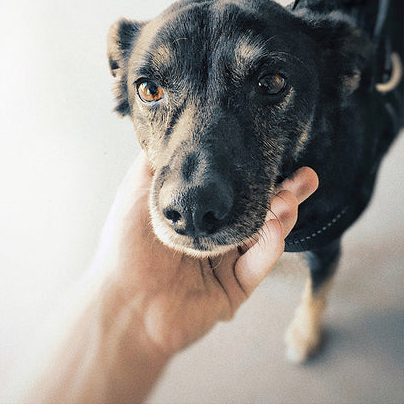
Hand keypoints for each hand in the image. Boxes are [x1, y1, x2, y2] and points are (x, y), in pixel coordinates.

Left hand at [92, 152, 318, 355]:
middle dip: (285, 192)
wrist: (122, 301)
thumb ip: (158, 162)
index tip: (272, 150)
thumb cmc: (126, 243)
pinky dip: (271, 245)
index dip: (253, 172)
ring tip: (290, 194)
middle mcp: (214, 235)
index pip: (233, 189)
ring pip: (265, 235)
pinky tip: (275, 225)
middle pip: (257, 210)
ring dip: (282, 214)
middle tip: (305, 175)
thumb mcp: (138, 190)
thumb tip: (171, 126)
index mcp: (196, 213)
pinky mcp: (234, 288)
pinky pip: (259, 265)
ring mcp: (226, 262)